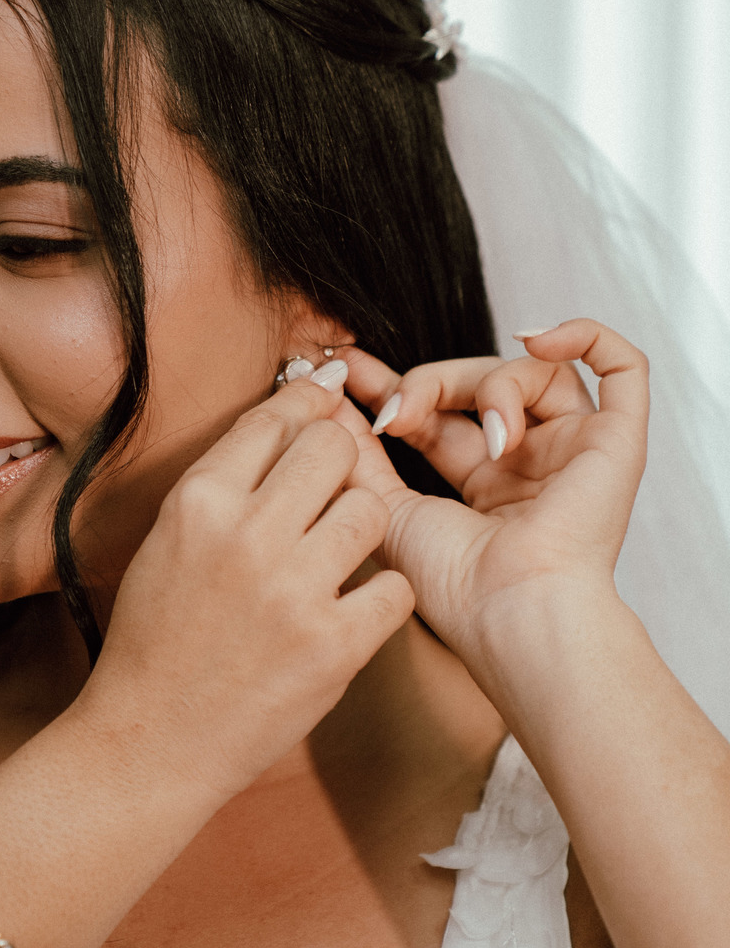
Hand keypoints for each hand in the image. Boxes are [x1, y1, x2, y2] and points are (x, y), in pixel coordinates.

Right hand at [85, 377, 414, 805]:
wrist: (150, 740)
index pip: (274, 419)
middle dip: (339, 460)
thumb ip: (221, 485)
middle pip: (332, 448)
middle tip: (331, 487)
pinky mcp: (335, 646)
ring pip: (371, 509)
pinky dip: (381, 595)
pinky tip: (354, 605)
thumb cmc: (155, 640)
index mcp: (198, 502)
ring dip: (362, 525)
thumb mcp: (166, 541)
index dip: (309, 400)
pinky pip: (395, 587)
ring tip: (339, 552)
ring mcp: (295, 591)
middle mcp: (247, 535)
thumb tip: (283, 421)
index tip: (327, 396)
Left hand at [338, 319, 648, 669]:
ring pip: (532, 372)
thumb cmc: (457, 586)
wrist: (515, 612)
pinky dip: (584, 336)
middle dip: (429, 382)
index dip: (395, 385)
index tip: (347, 367)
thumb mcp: (385, 508)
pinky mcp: (618, 441)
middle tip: (398, 413)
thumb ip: (357, 454)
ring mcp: (576, 451)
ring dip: (490, 383)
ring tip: (486, 436)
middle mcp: (532, 465)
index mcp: (484, 487)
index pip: (437, 415)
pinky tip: (538, 341)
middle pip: (478, 384)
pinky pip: (622, 367)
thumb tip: (324, 399)